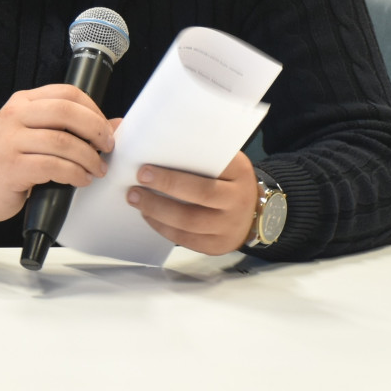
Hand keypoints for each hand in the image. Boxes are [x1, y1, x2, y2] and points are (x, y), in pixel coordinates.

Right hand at [0, 84, 112, 227]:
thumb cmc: (9, 160)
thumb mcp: (35, 136)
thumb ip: (69, 128)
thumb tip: (114, 125)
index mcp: (22, 102)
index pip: (66, 93)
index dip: (93, 109)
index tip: (104, 129)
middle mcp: (14, 115)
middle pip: (66, 112)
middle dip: (95, 130)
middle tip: (106, 148)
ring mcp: (10, 140)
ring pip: (63, 141)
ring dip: (88, 158)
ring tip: (95, 169)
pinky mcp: (12, 166)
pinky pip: (53, 166)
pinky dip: (74, 174)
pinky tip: (79, 179)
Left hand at [128, 150, 260, 254]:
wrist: (255, 213)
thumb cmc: (227, 181)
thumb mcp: (224, 162)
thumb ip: (201, 155)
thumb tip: (158, 145)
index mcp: (239, 172)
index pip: (210, 166)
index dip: (178, 169)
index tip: (147, 165)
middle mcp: (238, 200)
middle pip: (201, 194)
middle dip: (166, 185)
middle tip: (139, 178)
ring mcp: (230, 226)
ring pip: (190, 221)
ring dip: (157, 210)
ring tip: (135, 198)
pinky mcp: (218, 245)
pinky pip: (186, 239)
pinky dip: (163, 227)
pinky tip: (148, 215)